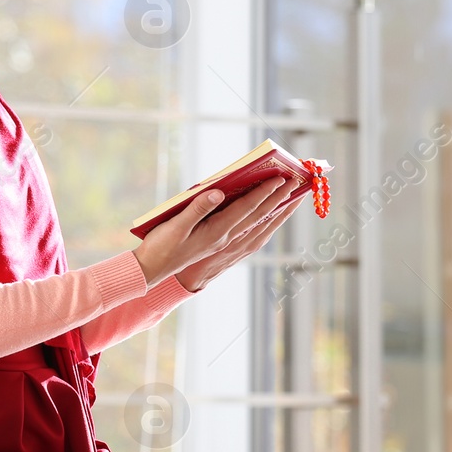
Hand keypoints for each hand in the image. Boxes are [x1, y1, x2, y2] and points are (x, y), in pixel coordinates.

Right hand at [133, 176, 295, 289]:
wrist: (156, 272)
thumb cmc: (163, 245)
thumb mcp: (176, 225)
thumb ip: (198, 207)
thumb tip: (219, 192)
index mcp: (217, 231)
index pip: (247, 208)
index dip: (264, 192)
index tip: (279, 178)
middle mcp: (227, 239)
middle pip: (259, 216)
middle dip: (278, 199)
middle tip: (295, 182)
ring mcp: (228, 245)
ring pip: (261, 226)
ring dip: (278, 212)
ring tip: (293, 199)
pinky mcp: (225, 249)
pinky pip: (255, 234)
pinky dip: (267, 223)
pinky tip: (272, 217)